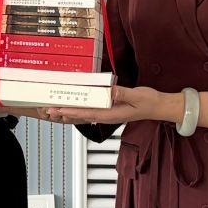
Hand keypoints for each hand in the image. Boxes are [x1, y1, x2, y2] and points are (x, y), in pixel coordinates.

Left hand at [43, 86, 174, 126]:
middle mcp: (108, 115)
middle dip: (65, 113)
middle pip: (82, 116)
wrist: (158, 107)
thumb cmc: (149, 102)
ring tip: (54, 110)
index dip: (72, 111)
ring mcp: (108, 113)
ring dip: (69, 113)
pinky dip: (79, 110)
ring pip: (84, 115)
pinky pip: (91, 111)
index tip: (59, 109)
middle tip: (49, 110)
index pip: (88, 113)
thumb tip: (111, 91)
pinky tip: (72, 107)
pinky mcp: (110, 109)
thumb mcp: (138, 96)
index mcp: (113, 114)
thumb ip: (124, 93)